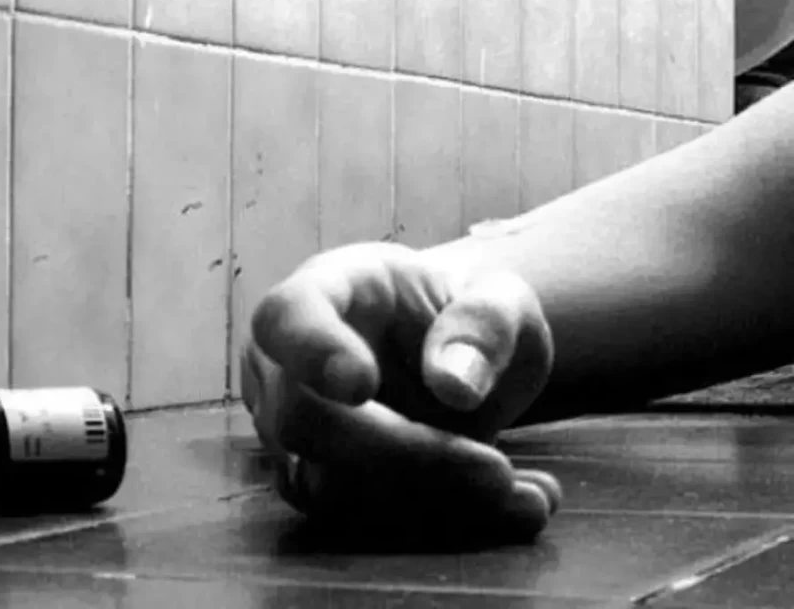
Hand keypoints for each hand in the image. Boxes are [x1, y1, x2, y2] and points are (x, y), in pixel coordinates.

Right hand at [240, 241, 560, 541]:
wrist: (459, 359)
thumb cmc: (468, 314)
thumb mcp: (501, 298)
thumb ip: (485, 324)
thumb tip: (455, 386)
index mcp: (326, 290)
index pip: (286, 317)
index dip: (310, 351)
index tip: (359, 383)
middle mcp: (289, 363)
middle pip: (303, 420)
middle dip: (403, 455)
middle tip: (500, 471)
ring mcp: (295, 431)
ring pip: (328, 486)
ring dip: (431, 502)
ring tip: (528, 495)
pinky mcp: (322, 484)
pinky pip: (361, 522)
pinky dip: (442, 524)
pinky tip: (514, 507)